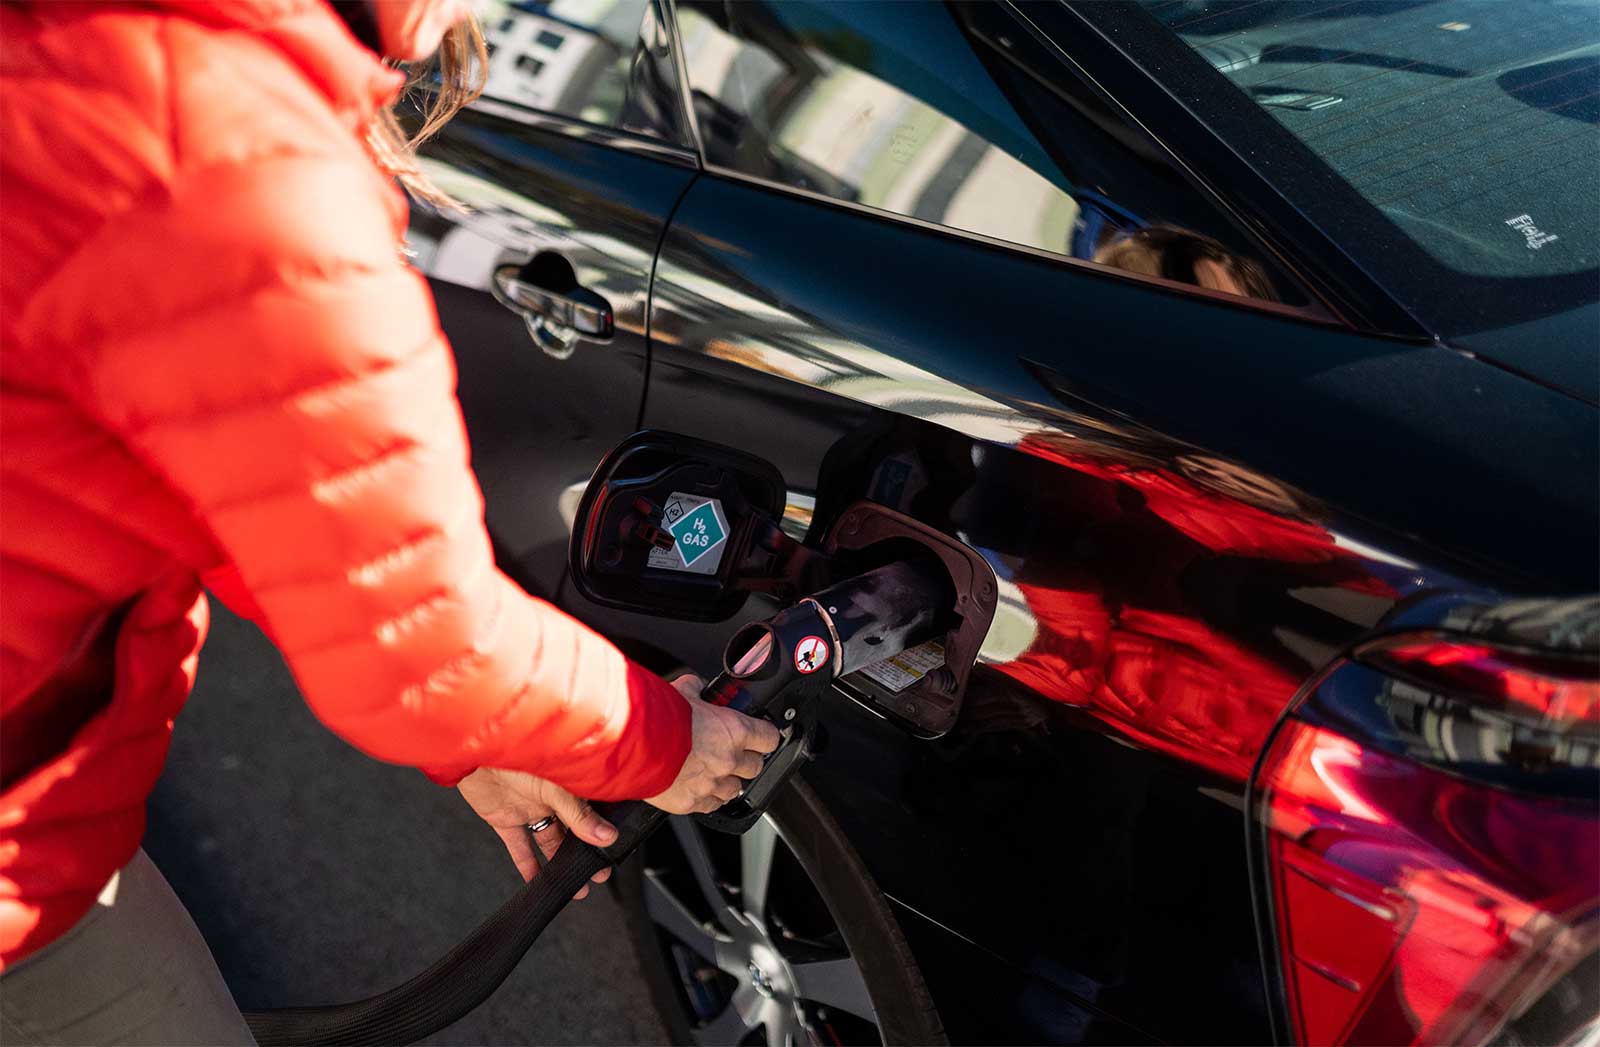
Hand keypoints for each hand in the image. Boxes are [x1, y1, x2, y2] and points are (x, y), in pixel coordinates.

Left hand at [457, 767, 614, 897]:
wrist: (473, 749)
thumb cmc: (517, 752)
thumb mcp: (555, 787)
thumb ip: (578, 815)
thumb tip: (606, 837)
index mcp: (568, 782)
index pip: (593, 812)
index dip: (603, 833)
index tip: (612, 854)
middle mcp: (550, 796)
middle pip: (573, 830)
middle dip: (585, 853)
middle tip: (596, 874)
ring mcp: (529, 807)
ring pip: (549, 841)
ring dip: (560, 864)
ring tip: (574, 887)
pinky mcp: (505, 817)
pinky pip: (519, 845)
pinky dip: (527, 865)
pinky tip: (535, 881)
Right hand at [646, 674, 782, 814]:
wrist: (633, 745)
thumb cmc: (657, 718)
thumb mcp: (682, 691)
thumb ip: (697, 689)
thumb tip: (698, 686)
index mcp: (734, 730)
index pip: (769, 737)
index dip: (765, 736)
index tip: (761, 735)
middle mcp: (728, 759)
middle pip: (755, 766)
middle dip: (746, 759)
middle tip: (732, 752)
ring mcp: (712, 784)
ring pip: (735, 789)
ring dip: (728, 781)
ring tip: (713, 771)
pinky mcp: (693, 802)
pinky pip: (712, 805)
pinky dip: (709, 798)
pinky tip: (700, 788)